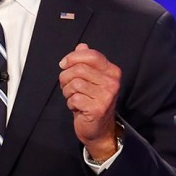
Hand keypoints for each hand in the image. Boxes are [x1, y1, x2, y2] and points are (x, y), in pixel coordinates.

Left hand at [59, 43, 121, 160]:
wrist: (98, 129)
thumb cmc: (92, 101)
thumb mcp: (90, 79)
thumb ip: (86, 61)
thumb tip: (81, 46)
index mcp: (112, 71)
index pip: (91, 55)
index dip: (73, 57)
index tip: (63, 64)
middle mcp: (112, 82)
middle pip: (79, 69)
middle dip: (66, 77)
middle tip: (66, 86)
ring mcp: (107, 96)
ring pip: (74, 83)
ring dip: (67, 91)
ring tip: (73, 97)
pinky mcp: (98, 108)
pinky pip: (74, 98)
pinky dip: (70, 102)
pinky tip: (76, 107)